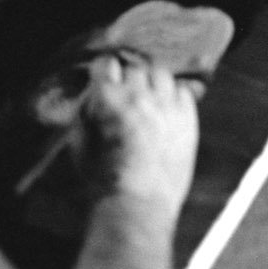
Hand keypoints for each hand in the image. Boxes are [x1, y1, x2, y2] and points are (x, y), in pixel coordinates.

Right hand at [80, 54, 199, 207]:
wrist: (139, 204)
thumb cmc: (104, 180)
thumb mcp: (80, 144)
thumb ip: (85, 113)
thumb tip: (94, 97)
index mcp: (108, 99)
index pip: (106, 64)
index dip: (104, 71)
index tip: (106, 78)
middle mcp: (139, 96)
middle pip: (135, 67)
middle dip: (129, 78)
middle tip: (127, 94)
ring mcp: (166, 106)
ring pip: (161, 74)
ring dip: (152, 82)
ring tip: (148, 99)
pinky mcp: (187, 118)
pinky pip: (183, 91)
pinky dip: (174, 94)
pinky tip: (166, 108)